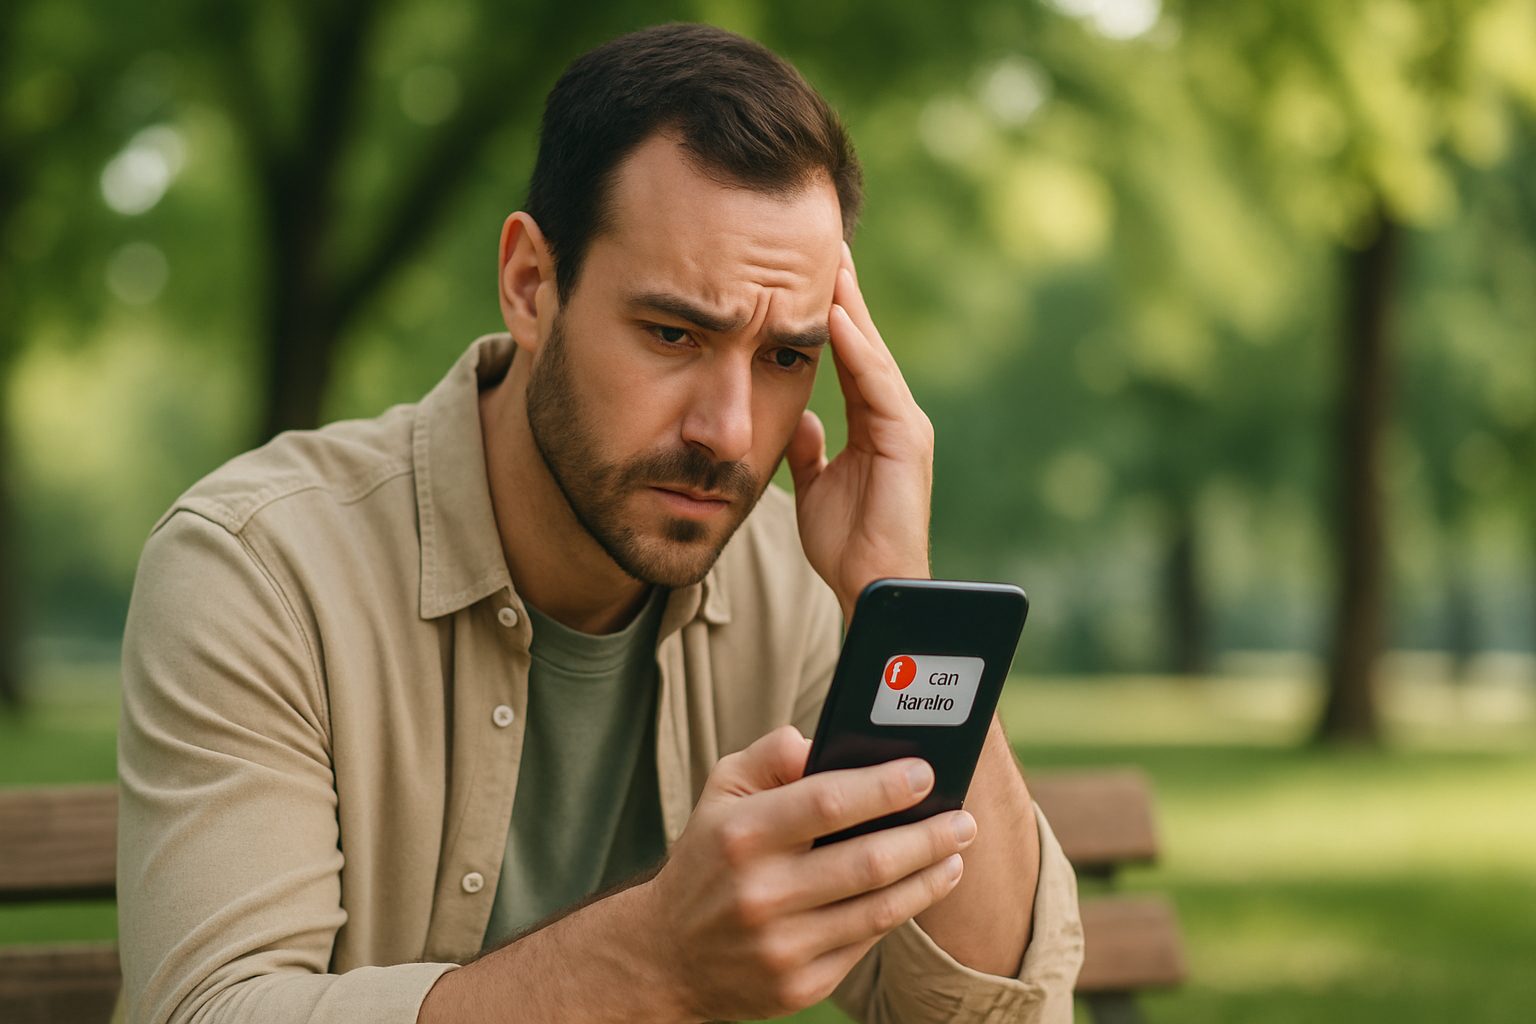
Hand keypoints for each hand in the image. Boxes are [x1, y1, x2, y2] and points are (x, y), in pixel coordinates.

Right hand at [642, 725, 976, 1020]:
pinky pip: (866, 944)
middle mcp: (760, 892)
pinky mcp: (799, 985)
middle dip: (927, 836)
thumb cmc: (709, 856)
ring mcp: (781, 945)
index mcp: (741, 834)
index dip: (884, 787)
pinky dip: (900, 912)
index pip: (828, 802)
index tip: (925, 773)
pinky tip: (919, 889)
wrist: (667, 954)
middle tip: (963, 819)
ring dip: (929, 878)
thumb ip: (770, 755)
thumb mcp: (722, 791)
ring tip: (955, 852)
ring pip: (879, 909)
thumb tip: (821, 740)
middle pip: (868, 861)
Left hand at [786, 243, 934, 619]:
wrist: (873, 587)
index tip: (804, 270)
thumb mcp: (816, 486)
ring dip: (848, 305)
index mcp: (873, 420)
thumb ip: (811, 448)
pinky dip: (856, 348)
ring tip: (827, 260)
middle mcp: (893, 413)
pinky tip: (834, 315)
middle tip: (823, 239)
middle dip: (842, 291)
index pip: (847, 353)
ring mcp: (904, 423)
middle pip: (862, 340)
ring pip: (871, 350)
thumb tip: (800, 417)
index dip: (827, 311)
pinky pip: (877, 384)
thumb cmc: (848, 544)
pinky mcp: (907, 438)